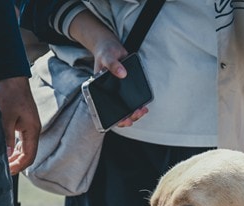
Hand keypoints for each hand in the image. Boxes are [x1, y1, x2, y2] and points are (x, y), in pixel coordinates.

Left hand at [0, 76, 40, 173]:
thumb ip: (6, 136)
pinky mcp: (23, 123)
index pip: (29, 156)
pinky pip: (21, 141)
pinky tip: (5, 151)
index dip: (19, 166)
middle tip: (3, 170)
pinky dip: (13, 149)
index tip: (7, 172)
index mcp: (32, 130)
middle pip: (28, 154)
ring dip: (15, 157)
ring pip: (24, 149)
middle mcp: (33, 131)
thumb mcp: (5, 116)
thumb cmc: (10, 94)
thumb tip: (5, 154)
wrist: (12, 78)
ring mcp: (28, 127)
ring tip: (3, 163)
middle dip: (17, 164)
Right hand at [70, 11, 147, 126]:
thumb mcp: (107, 56)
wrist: (110, 47)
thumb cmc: (105, 53)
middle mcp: (108, 94)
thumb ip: (113, 64)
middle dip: (128, 117)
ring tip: (142, 110)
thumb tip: (122, 73)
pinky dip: (137, 105)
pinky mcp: (126, 89)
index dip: (115, 119)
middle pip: (117, 113)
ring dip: (134, 113)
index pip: (105, 110)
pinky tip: (144, 106)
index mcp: (99, 91)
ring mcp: (117, 93)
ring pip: (125, 109)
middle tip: (138, 113)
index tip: (125, 120)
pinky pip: (131, 101)